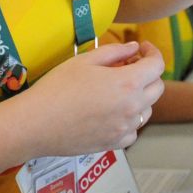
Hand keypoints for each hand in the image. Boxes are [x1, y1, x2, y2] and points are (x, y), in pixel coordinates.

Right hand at [21, 40, 167, 156]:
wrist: (35, 124)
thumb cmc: (56, 88)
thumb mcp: (85, 60)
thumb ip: (115, 51)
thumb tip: (134, 48)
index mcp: (127, 84)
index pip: (157, 65)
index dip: (153, 52)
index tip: (142, 48)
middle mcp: (132, 108)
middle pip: (157, 88)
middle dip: (148, 74)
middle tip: (129, 66)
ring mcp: (124, 128)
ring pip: (147, 110)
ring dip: (140, 96)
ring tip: (118, 89)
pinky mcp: (114, 144)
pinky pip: (133, 131)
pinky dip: (129, 120)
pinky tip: (112, 113)